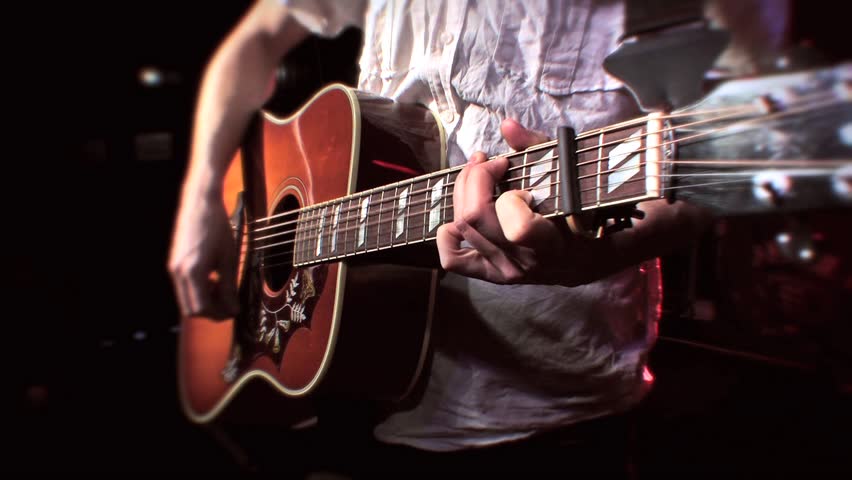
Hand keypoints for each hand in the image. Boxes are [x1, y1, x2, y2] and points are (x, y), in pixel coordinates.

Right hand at [168, 191, 239, 318]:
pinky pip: (184, 287)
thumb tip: (233, 309)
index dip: (219, 314)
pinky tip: (213, 278)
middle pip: (191, 309)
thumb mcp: (228, 259)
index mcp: (192, 272)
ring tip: (222, 288)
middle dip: (211, 311)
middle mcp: (178, 272)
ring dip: (205, 301)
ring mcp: (173, 268)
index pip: (201, 309)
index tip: (234, 309)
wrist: (200, 202)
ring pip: (187, 300)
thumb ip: (229, 287)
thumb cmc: (217, 227)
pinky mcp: (174, 263)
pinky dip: (199, 290)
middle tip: (229, 303)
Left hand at [436, 119, 574, 283]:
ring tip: (477, 175)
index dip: (510, 196)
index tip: (519, 178)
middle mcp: (523, 262)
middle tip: (488, 162)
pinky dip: (448, 234)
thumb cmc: (580, 213)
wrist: (583, 261)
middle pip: (474, 217)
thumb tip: (507, 126)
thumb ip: (537, 148)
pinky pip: (452, 259)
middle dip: (475, 178)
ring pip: (461, 227)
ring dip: (462, 192)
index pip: (517, 226)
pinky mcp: (490, 275)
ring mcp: (504, 271)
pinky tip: (460, 216)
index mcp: (549, 243)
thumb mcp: (567, 175)